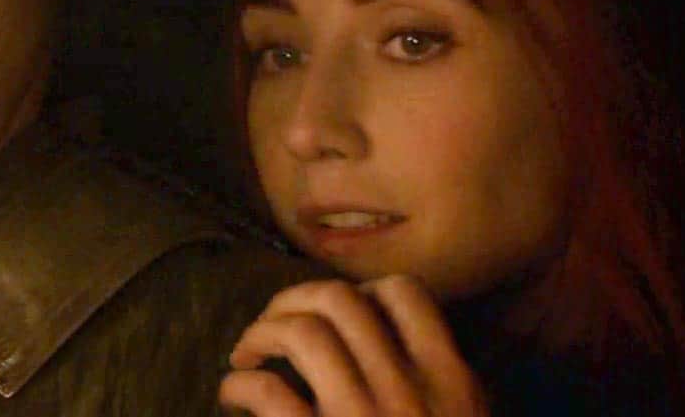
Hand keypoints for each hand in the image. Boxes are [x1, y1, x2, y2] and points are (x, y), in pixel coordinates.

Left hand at [219, 275, 487, 416]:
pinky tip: (234, 392)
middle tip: (273, 322)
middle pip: (339, 300)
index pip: (404, 293)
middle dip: (293, 300)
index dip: (360, 291)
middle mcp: (408, 392)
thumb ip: (441, 382)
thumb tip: (392, 335)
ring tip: (246, 352)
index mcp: (451, 382)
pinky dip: (241, 384)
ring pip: (300, 332)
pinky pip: (268, 391)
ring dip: (260, 333)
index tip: (336, 314)